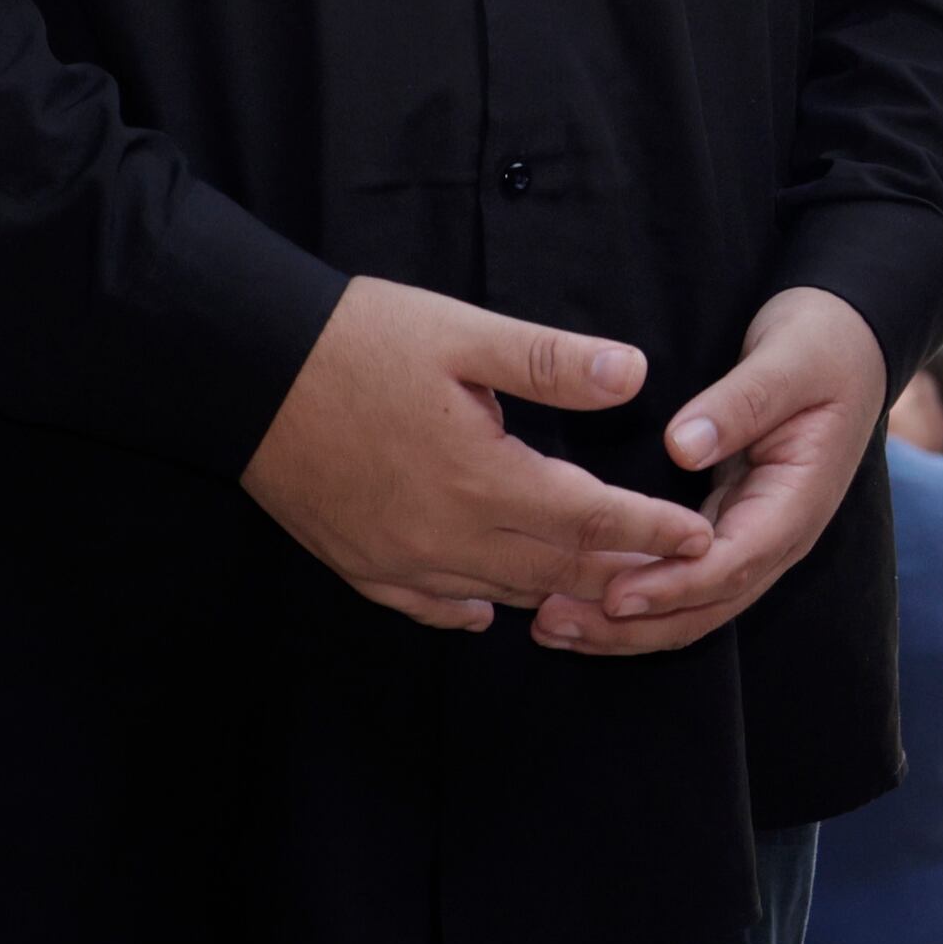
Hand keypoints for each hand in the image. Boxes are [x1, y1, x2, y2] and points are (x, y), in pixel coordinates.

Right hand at [240, 277, 716, 628]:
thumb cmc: (356, 342)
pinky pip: (428, 606)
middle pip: (554, 570)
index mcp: (482, 479)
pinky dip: (471, 608)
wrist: (243, 370)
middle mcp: (444, 535)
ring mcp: (398, 558)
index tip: (699, 536)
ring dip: (556, 595)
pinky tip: (493, 609)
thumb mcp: (463, 334)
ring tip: (607, 592)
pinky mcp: (358, 563)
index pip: (590, 520)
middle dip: (621, 573)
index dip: (650, 530)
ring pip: (498, 593)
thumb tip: (636, 374)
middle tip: (675, 574)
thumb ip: (551, 361)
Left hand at [530, 286, 888, 656]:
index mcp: (798, 502)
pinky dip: (634, 599)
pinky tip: (580, 599)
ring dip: (624, 626)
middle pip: (706, 606)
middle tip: (553, 623)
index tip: (613, 594)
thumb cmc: (821, 345)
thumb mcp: (789, 361)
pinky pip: (681, 580)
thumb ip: (742, 402)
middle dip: (632, 626)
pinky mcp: (727, 525)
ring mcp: (753, 535)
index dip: (672, 585)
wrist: (850, 339)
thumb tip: (684, 447)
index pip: (733, 564)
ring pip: (692, 606)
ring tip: (551, 625)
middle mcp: (777, 535)